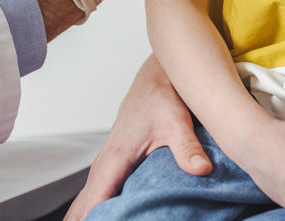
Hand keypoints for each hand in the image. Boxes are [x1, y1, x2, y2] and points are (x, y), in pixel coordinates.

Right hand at [64, 57, 210, 220]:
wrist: (155, 77)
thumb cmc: (162, 96)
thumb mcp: (177, 122)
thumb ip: (187, 148)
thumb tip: (202, 170)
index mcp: (115, 158)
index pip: (93, 201)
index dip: (88, 220)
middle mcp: (105, 163)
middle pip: (83, 206)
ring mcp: (107, 163)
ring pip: (87, 199)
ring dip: (86, 217)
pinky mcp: (114, 163)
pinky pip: (97, 192)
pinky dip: (94, 207)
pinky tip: (98, 218)